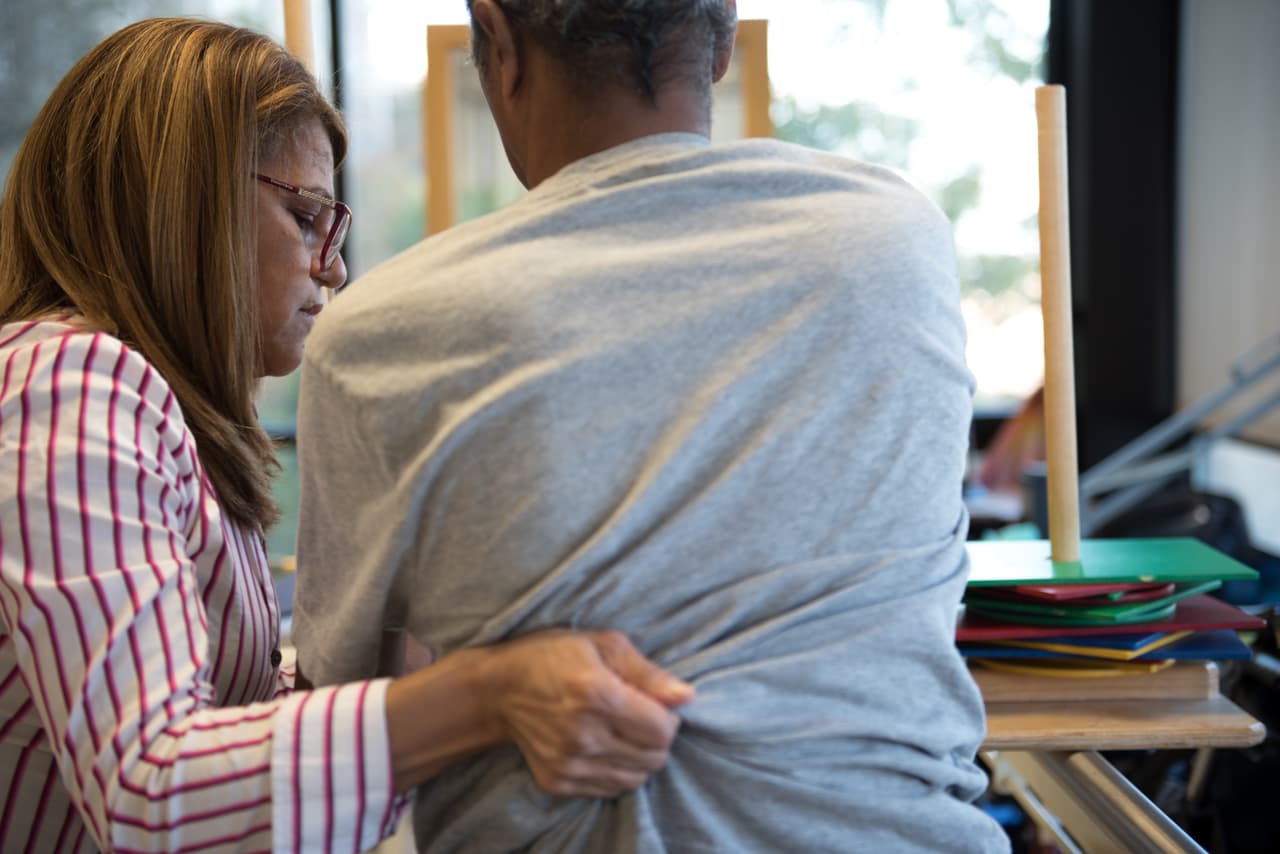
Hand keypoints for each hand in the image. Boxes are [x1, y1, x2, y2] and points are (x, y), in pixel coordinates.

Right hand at [476, 629, 693, 797]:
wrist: (499, 690)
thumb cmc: (554, 657)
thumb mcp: (603, 645)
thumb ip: (648, 673)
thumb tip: (687, 697)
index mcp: (596, 694)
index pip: (662, 730)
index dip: (668, 716)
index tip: (653, 703)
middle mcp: (583, 734)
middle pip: (654, 757)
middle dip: (657, 737)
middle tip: (639, 716)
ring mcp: (568, 762)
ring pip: (636, 777)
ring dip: (639, 756)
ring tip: (620, 731)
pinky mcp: (558, 782)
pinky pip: (611, 789)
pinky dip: (617, 771)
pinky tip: (603, 746)